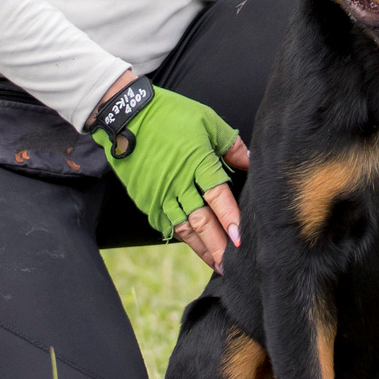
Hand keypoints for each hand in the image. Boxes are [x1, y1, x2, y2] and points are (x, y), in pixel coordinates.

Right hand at [93, 77, 249, 271]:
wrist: (127, 116)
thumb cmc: (171, 114)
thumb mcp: (207, 120)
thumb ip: (231, 144)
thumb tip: (251, 162)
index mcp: (197, 162)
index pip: (217, 198)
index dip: (230, 220)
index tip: (241, 239)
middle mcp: (179, 182)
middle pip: (202, 220)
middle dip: (218, 244)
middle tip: (233, 264)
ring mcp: (160, 193)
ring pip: (185, 228)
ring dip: (202, 248)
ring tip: (219, 264)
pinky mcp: (147, 198)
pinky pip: (167, 224)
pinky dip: (182, 238)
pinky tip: (195, 247)